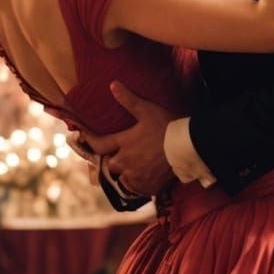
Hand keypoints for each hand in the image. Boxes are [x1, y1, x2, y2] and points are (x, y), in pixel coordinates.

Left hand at [94, 84, 177, 198]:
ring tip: (133, 168)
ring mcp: (137, 176)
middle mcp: (126, 161)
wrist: (188, 146)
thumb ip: (129, 100)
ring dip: (125, 174)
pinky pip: (137, 189)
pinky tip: (144, 178)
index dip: (90, 141)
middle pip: (111, 165)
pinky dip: (138, 185)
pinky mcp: (149, 186)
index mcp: (124, 143)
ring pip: (123, 179)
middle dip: (113, 160)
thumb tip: (112, 85)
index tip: (85, 138)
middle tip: (120, 156)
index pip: (99, 145)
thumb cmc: (167, 126)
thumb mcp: (147, 110)